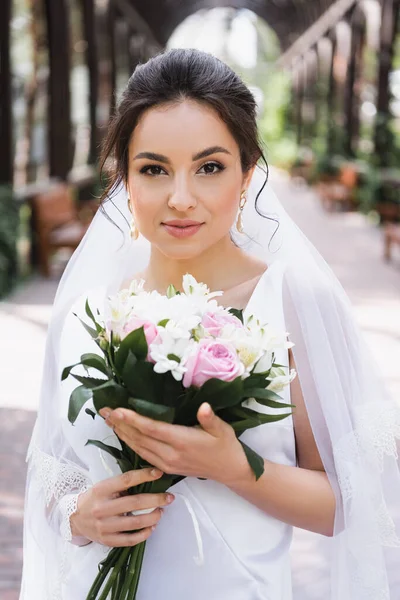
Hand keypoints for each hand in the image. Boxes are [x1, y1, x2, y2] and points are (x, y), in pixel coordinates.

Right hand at [70, 468, 174, 546]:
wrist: (74, 518)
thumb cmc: (94, 499)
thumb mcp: (104, 486)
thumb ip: (122, 484)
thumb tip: (150, 479)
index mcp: (101, 490)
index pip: (126, 480)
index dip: (145, 475)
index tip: (159, 473)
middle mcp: (102, 508)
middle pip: (135, 503)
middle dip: (156, 499)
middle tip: (169, 497)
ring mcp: (104, 526)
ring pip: (135, 522)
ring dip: (153, 517)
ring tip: (161, 512)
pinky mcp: (107, 540)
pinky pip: (130, 540)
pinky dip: (144, 534)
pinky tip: (151, 527)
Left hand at [99, 403, 252, 486]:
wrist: (229, 471)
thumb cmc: (226, 446)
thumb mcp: (222, 429)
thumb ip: (210, 418)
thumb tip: (203, 407)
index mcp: (182, 441)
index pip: (152, 429)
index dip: (133, 420)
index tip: (117, 410)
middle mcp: (171, 454)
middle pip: (140, 438)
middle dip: (120, 424)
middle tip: (103, 410)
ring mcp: (167, 463)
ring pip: (138, 448)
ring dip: (122, 434)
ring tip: (108, 420)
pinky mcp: (167, 468)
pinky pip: (143, 455)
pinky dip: (131, 443)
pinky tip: (124, 435)